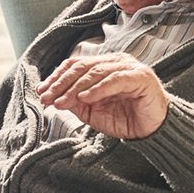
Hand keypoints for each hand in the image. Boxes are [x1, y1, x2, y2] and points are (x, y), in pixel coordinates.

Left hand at [36, 53, 168, 139]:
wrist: (151, 130)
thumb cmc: (123, 118)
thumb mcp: (91, 110)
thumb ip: (73, 100)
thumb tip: (52, 94)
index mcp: (103, 65)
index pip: (74, 65)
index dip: (57, 77)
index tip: (42, 91)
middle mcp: (115, 61)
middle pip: (82, 67)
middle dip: (61, 83)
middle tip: (48, 97)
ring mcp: (128, 67)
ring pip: (95, 72)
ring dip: (75, 88)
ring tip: (62, 101)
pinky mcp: (140, 77)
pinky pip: (115, 79)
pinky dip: (98, 88)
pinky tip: (86, 98)